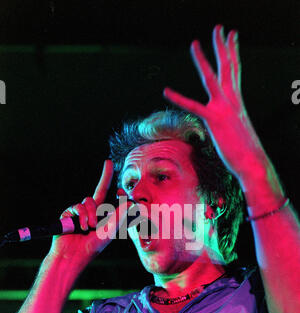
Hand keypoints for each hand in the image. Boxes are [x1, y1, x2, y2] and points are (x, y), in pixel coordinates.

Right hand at [49, 160, 128, 265]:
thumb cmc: (94, 246)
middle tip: (108, 162)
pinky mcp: (70, 213)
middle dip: (105, 175)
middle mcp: (94, 212)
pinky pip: (79, 206)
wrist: (73, 254)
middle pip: (101, 189)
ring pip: (90, 200)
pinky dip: (82, 216)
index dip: (117, 192)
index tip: (122, 188)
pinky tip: (81, 227)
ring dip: (92, 214)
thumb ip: (120, 215)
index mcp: (105, 216)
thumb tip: (131, 202)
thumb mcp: (111, 230)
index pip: (112, 200)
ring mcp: (81, 211)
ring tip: (90, 227)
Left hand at [163, 25, 268, 182]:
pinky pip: (193, 106)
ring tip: (194, 44)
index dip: (233, 52)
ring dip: (202, 60)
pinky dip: (178, 97)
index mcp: (238, 102)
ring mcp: (223, 109)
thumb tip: (227, 125)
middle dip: (222, 46)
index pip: (235, 71)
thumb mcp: (238, 131)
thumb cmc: (246, 151)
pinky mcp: (214, 120)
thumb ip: (231, 122)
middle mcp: (233, 100)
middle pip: (227, 67)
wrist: (252, 162)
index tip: (232, 36)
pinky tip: (166, 90)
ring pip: (211, 78)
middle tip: (219, 28)